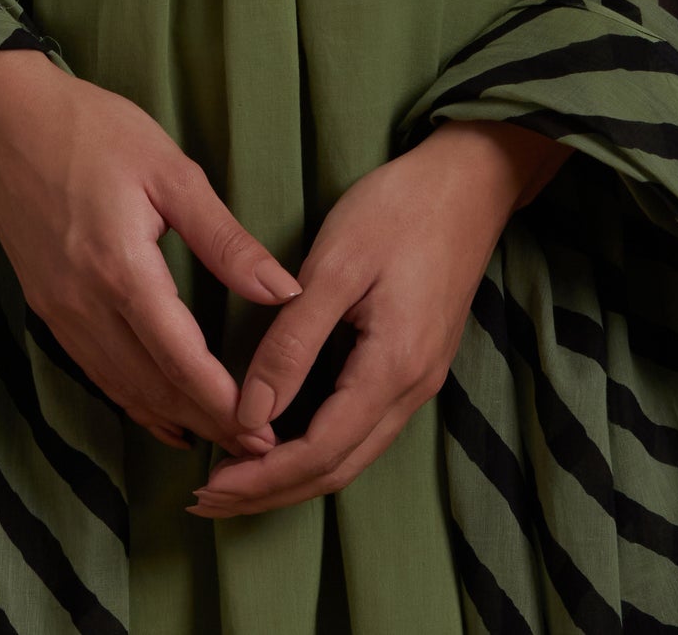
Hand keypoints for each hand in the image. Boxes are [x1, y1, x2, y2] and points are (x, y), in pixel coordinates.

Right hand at [0, 48, 298, 455]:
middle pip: (153, 385)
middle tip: (260, 448)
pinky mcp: (46, 308)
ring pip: (122, 387)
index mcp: (121, 270)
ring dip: (173, 417)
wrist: (7, 120)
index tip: (265, 431)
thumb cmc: (95, 131)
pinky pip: (96, 371)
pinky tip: (161, 414)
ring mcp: (59, 312)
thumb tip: (285, 290)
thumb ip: (226, 239)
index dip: (223, 402)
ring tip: (221, 438)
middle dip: (208, 421)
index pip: (180, 359)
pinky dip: (133, 400)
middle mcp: (84, 305)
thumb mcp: (171, 171)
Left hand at [186, 119, 568, 518]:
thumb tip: (250, 412)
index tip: (209, 486)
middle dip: (269, 492)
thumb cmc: (400, 208)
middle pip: (336, 469)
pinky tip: (281, 437)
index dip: (263, 478)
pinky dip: (315, 446)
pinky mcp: (415, 363)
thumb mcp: (336, 264)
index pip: (320, 452)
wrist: (471, 178)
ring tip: (234, 478)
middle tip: (206, 499)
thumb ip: (293, 341)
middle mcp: (412, 388)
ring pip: (351, 455)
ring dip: (291, 475)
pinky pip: (361, 427)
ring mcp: (419, 379)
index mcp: (393, 367)